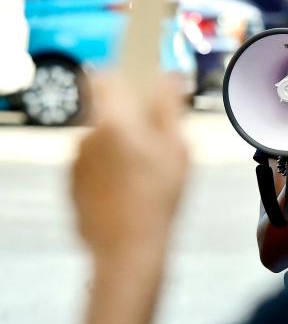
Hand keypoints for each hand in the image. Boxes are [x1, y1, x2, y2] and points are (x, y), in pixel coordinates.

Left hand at [71, 75, 188, 264]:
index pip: (105, 77)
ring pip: (101, 141)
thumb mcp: (178, 148)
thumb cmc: (158, 198)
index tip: (140, 87)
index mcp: (114, 121)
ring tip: (145, 175)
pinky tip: (129, 191)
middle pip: (107, 112)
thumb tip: (169, 75)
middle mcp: (87, 136)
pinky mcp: (72, 185)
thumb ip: (170, 106)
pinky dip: (108, 172)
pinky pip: (92, 166)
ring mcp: (75, 162)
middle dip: (129, 121)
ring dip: (119, 148)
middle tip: (157, 145)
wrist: (128, 248)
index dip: (123, 77)